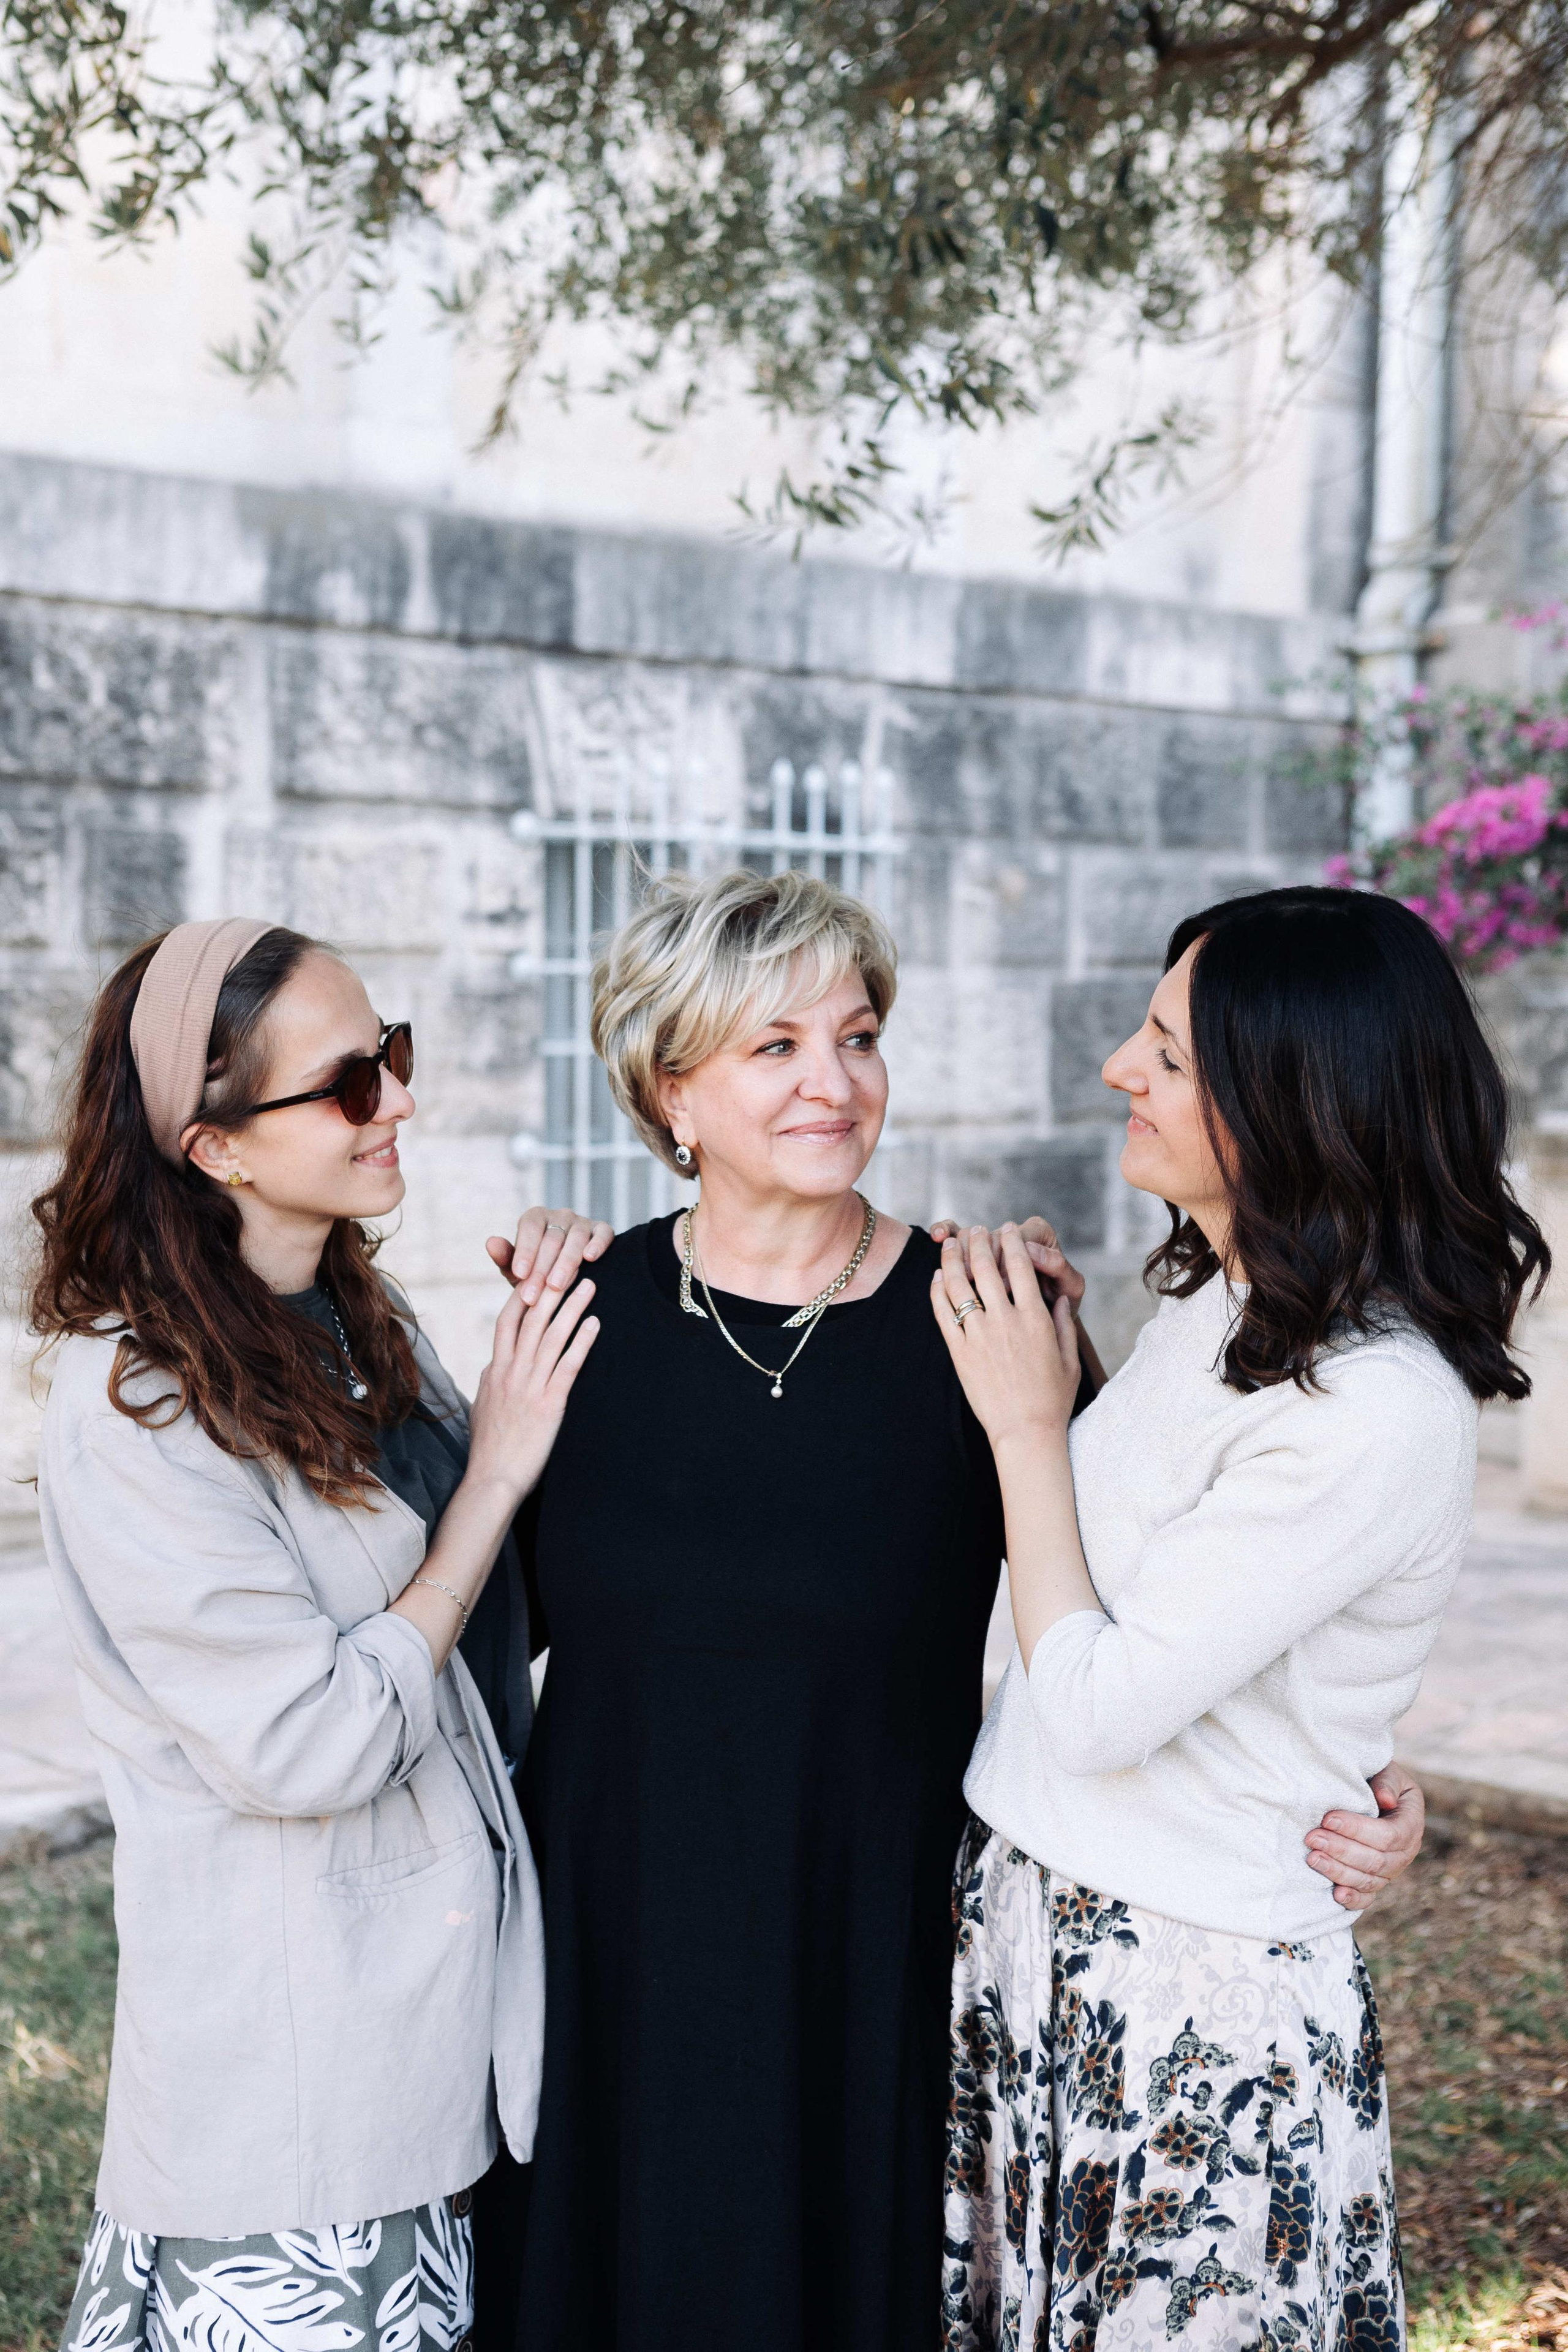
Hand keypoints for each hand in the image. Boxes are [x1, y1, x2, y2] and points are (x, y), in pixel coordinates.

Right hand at [466, 1266, 599, 1505]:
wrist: (492, 1480)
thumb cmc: (490, 1447)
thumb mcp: (483, 1405)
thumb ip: (491, 1379)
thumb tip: (495, 1362)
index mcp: (495, 1370)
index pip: (508, 1320)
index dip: (523, 1292)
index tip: (539, 1271)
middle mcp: (510, 1372)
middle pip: (532, 1319)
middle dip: (552, 1288)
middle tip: (571, 1265)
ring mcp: (529, 1386)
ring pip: (551, 1336)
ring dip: (573, 1308)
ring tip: (590, 1285)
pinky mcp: (549, 1404)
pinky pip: (567, 1366)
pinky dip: (582, 1342)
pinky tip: (596, 1325)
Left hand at [486, 1206, 612, 1306]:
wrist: (570, 1279)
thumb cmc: (539, 1273)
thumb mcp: (520, 1270)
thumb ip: (506, 1258)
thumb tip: (490, 1243)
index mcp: (536, 1218)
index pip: (530, 1229)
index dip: (525, 1251)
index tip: (519, 1274)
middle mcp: (559, 1215)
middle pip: (551, 1238)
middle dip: (541, 1269)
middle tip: (533, 1295)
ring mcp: (582, 1222)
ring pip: (575, 1238)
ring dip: (565, 1263)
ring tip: (556, 1286)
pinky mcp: (602, 1230)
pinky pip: (602, 1233)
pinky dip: (597, 1244)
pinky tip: (590, 1258)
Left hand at [932, 1226, 1079, 1446]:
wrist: (1025, 1431)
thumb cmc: (1052, 1398)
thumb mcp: (1068, 1358)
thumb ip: (1064, 1323)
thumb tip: (1061, 1296)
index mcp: (1035, 1318)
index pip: (1021, 1265)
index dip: (1012, 1241)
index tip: (1006, 1229)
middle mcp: (1006, 1320)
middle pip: (986, 1266)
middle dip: (979, 1241)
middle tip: (975, 1230)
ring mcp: (979, 1335)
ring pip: (959, 1284)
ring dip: (952, 1258)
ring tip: (950, 1244)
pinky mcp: (960, 1352)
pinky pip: (943, 1313)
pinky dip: (937, 1291)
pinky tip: (936, 1278)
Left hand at [1304, 1762, 1425, 1910]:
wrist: (1372, 1792)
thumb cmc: (1376, 1778)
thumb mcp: (1387, 1771)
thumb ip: (1387, 1781)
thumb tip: (1385, 1799)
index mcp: (1411, 1824)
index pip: (1388, 1835)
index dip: (1358, 1829)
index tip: (1328, 1818)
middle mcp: (1405, 1852)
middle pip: (1376, 1861)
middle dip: (1341, 1850)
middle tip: (1312, 1837)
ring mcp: (1391, 1871)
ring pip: (1369, 1880)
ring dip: (1339, 1872)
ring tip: (1312, 1858)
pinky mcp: (1376, 1881)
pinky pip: (1368, 1897)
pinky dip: (1353, 1899)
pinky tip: (1335, 1895)